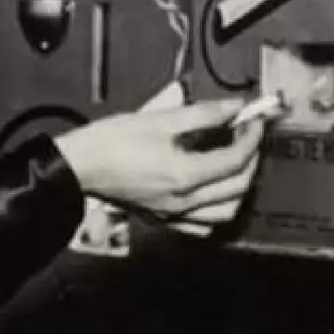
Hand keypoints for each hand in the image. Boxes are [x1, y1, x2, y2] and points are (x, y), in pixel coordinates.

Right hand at [54, 97, 267, 227]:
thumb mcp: (160, 119)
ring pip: (225, 212)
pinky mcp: (162, 220)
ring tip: (234, 162)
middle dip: (250, 159)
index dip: (252, 137)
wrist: (78, 166)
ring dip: (238, 188)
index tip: (254, 120)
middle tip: (247, 135)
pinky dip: (216, 209)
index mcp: (184, 176)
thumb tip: (234, 107)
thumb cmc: (111, 142)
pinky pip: (202, 225)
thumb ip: (204, 114)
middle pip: (238, 187)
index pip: (236, 160)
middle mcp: (183, 202)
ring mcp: (173, 215)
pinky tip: (212, 191)